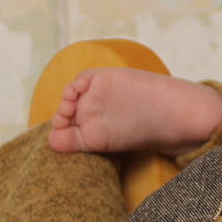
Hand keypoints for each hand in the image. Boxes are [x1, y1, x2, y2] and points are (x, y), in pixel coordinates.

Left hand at [47, 68, 221, 155]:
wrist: (170, 114)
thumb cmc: (146, 132)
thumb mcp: (105, 142)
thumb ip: (77, 142)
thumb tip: (51, 141)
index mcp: (93, 132)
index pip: (64, 130)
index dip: (58, 130)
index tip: (61, 131)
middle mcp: (92, 113)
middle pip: (64, 112)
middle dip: (60, 116)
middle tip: (65, 118)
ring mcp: (97, 95)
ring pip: (70, 94)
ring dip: (65, 100)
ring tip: (70, 106)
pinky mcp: (104, 79)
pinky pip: (82, 78)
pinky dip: (74, 83)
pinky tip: (77, 90)